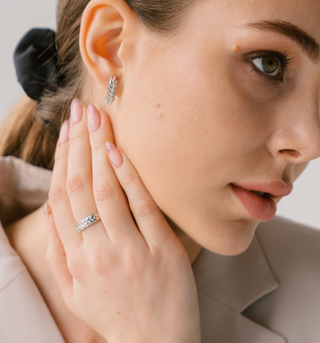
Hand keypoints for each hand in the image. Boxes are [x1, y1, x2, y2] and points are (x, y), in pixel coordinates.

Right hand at [45, 99, 200, 342]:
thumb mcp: (74, 291)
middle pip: (81, 186)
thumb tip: (51, 212)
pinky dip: (129, 177)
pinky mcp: (161, 250)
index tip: (66, 131)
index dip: (62, 160)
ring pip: (107, 190)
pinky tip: (120, 151)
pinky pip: (141, 206)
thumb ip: (59, 252)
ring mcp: (130, 250)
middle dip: (79, 144)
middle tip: (81, 111)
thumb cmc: (114, 315)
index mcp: (74, 260)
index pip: (62, 197)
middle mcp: (96, 251)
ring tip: (98, 119)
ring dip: (100, 151)